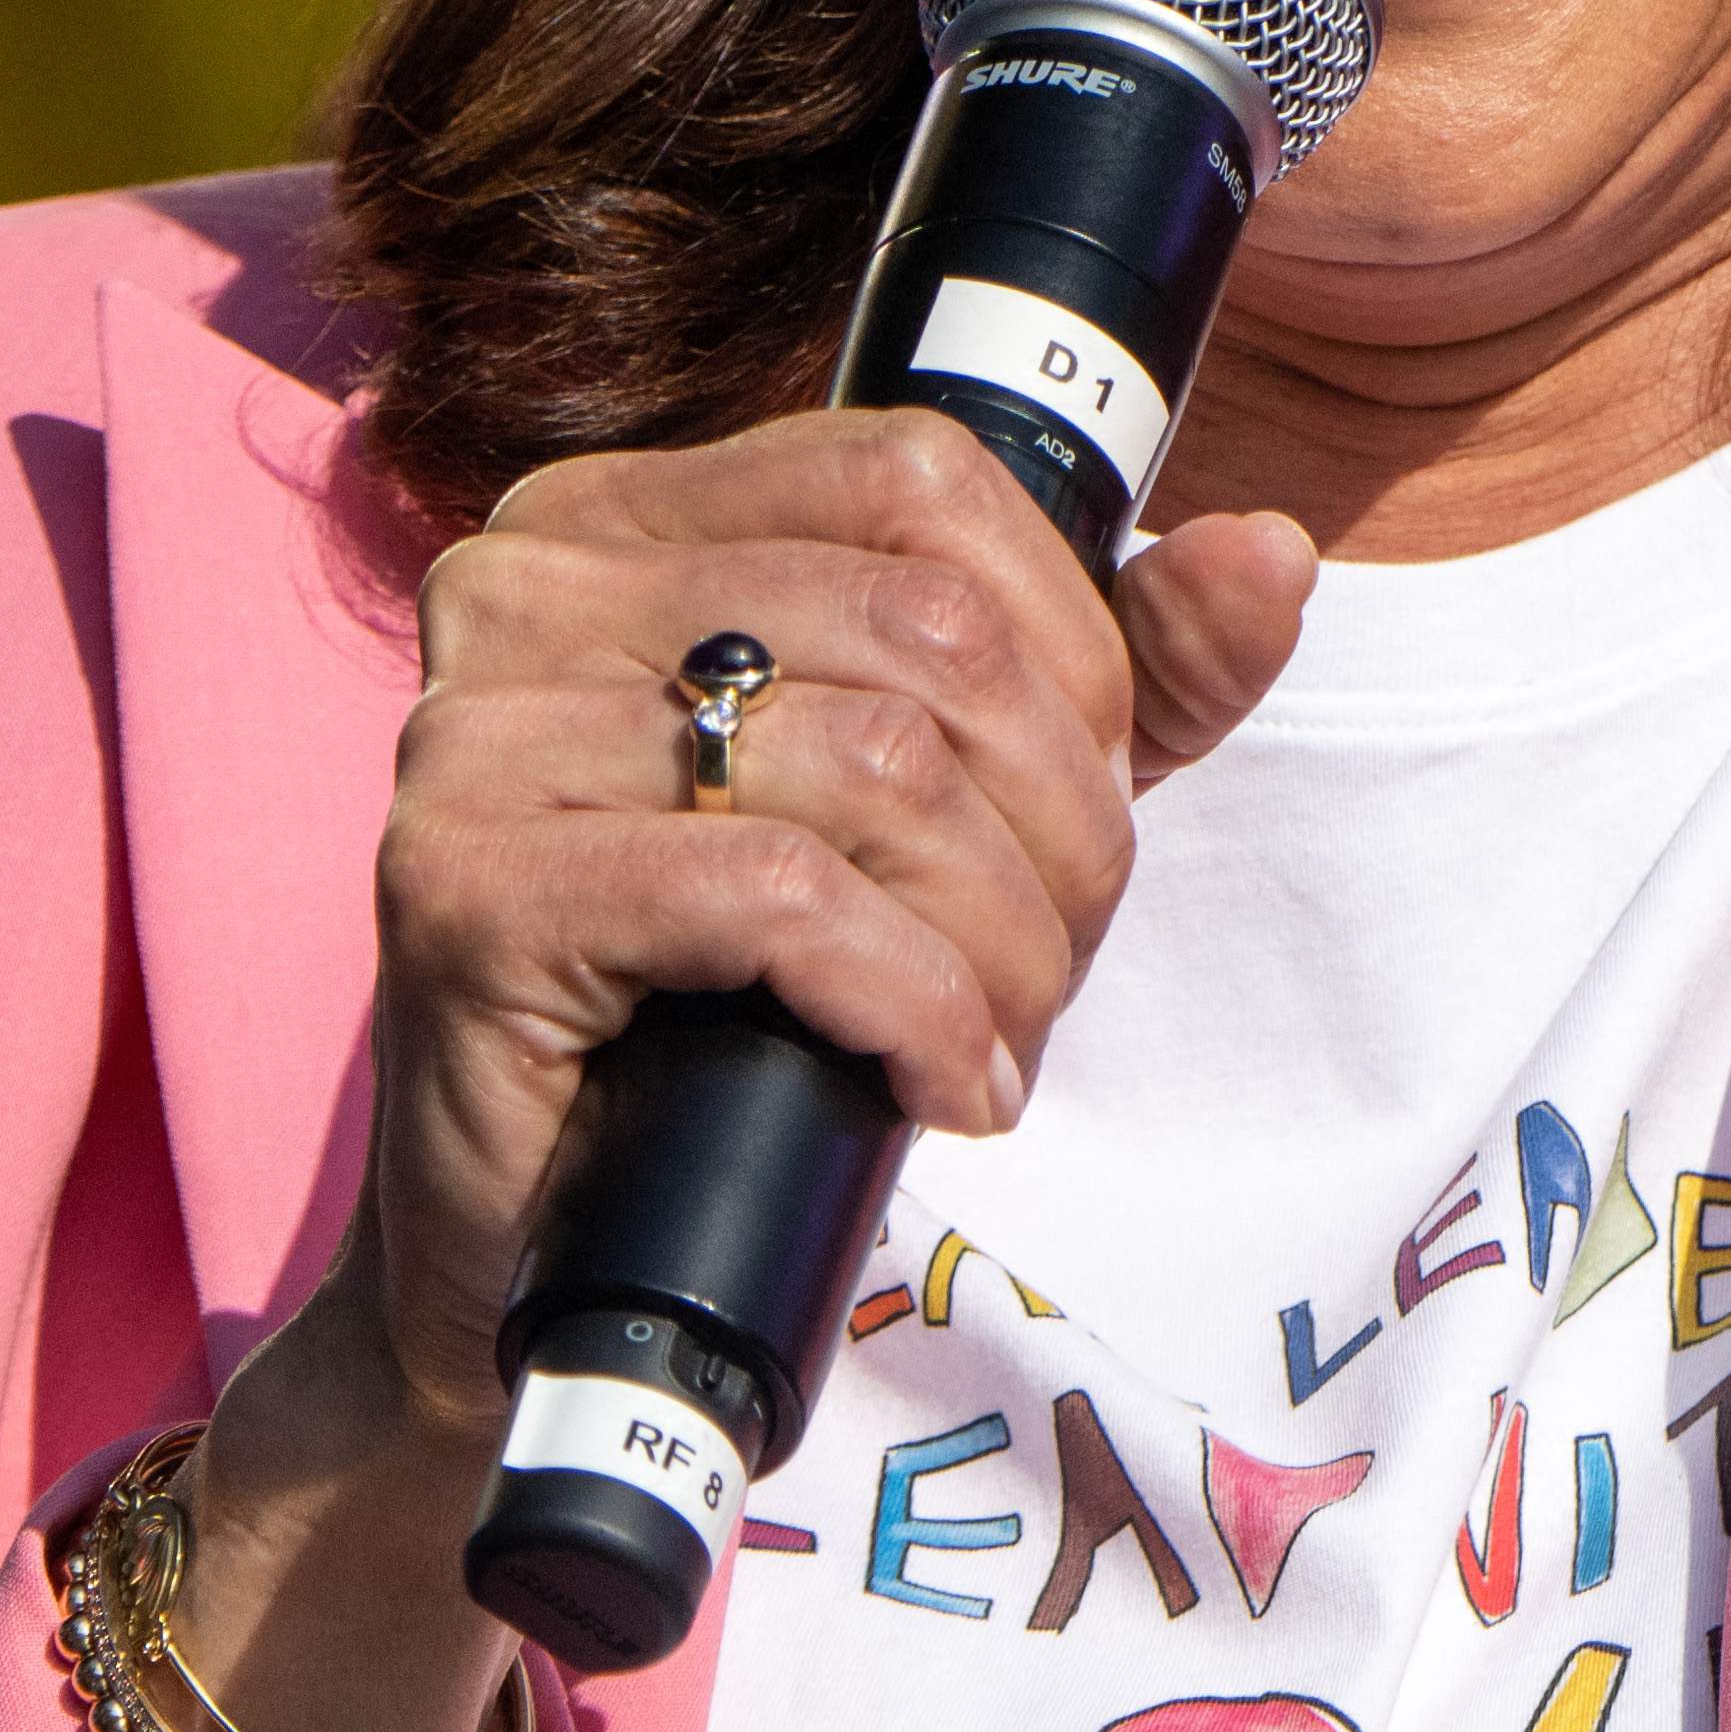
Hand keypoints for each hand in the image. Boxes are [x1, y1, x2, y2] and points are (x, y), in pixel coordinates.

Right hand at [156, 411, 1307, 1731]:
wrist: (534, 1257)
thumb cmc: (734, 1013)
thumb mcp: (949, 813)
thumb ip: (1114, 678)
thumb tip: (1269, 554)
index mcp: (617, 514)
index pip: (914, 473)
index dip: (1067, 642)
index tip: (1089, 798)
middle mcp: (521, 582)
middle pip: (918, 631)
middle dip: (1055, 825)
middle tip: (1052, 969)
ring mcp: (472, 731)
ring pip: (872, 766)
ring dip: (1000, 938)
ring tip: (994, 1039)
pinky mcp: (462, 889)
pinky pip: (777, 897)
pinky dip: (910, 1002)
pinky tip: (933, 1084)